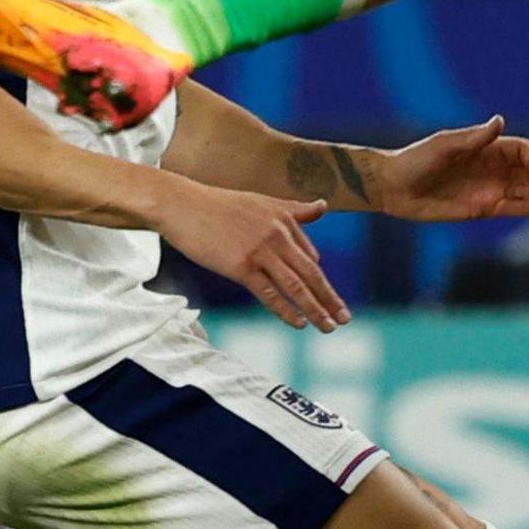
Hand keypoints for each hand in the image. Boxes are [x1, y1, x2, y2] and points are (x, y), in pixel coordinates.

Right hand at [155, 181, 349, 330]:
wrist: (182, 205)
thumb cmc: (217, 205)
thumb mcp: (261, 201)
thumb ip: (294, 209)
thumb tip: (324, 206)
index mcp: (283, 218)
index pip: (310, 256)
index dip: (319, 280)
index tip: (329, 299)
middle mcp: (277, 234)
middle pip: (311, 273)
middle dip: (330, 298)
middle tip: (346, 319)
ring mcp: (260, 251)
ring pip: (296, 286)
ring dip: (316, 310)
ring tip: (329, 327)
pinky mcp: (241, 266)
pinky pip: (270, 293)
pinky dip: (287, 311)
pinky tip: (299, 323)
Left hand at [369, 116, 528, 222]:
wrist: (394, 187)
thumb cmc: (416, 160)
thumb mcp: (444, 146)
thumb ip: (474, 138)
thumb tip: (499, 121)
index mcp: (486, 147)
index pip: (523, 151)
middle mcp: (492, 168)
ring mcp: (489, 189)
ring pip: (526, 193)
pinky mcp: (482, 208)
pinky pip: (512, 209)